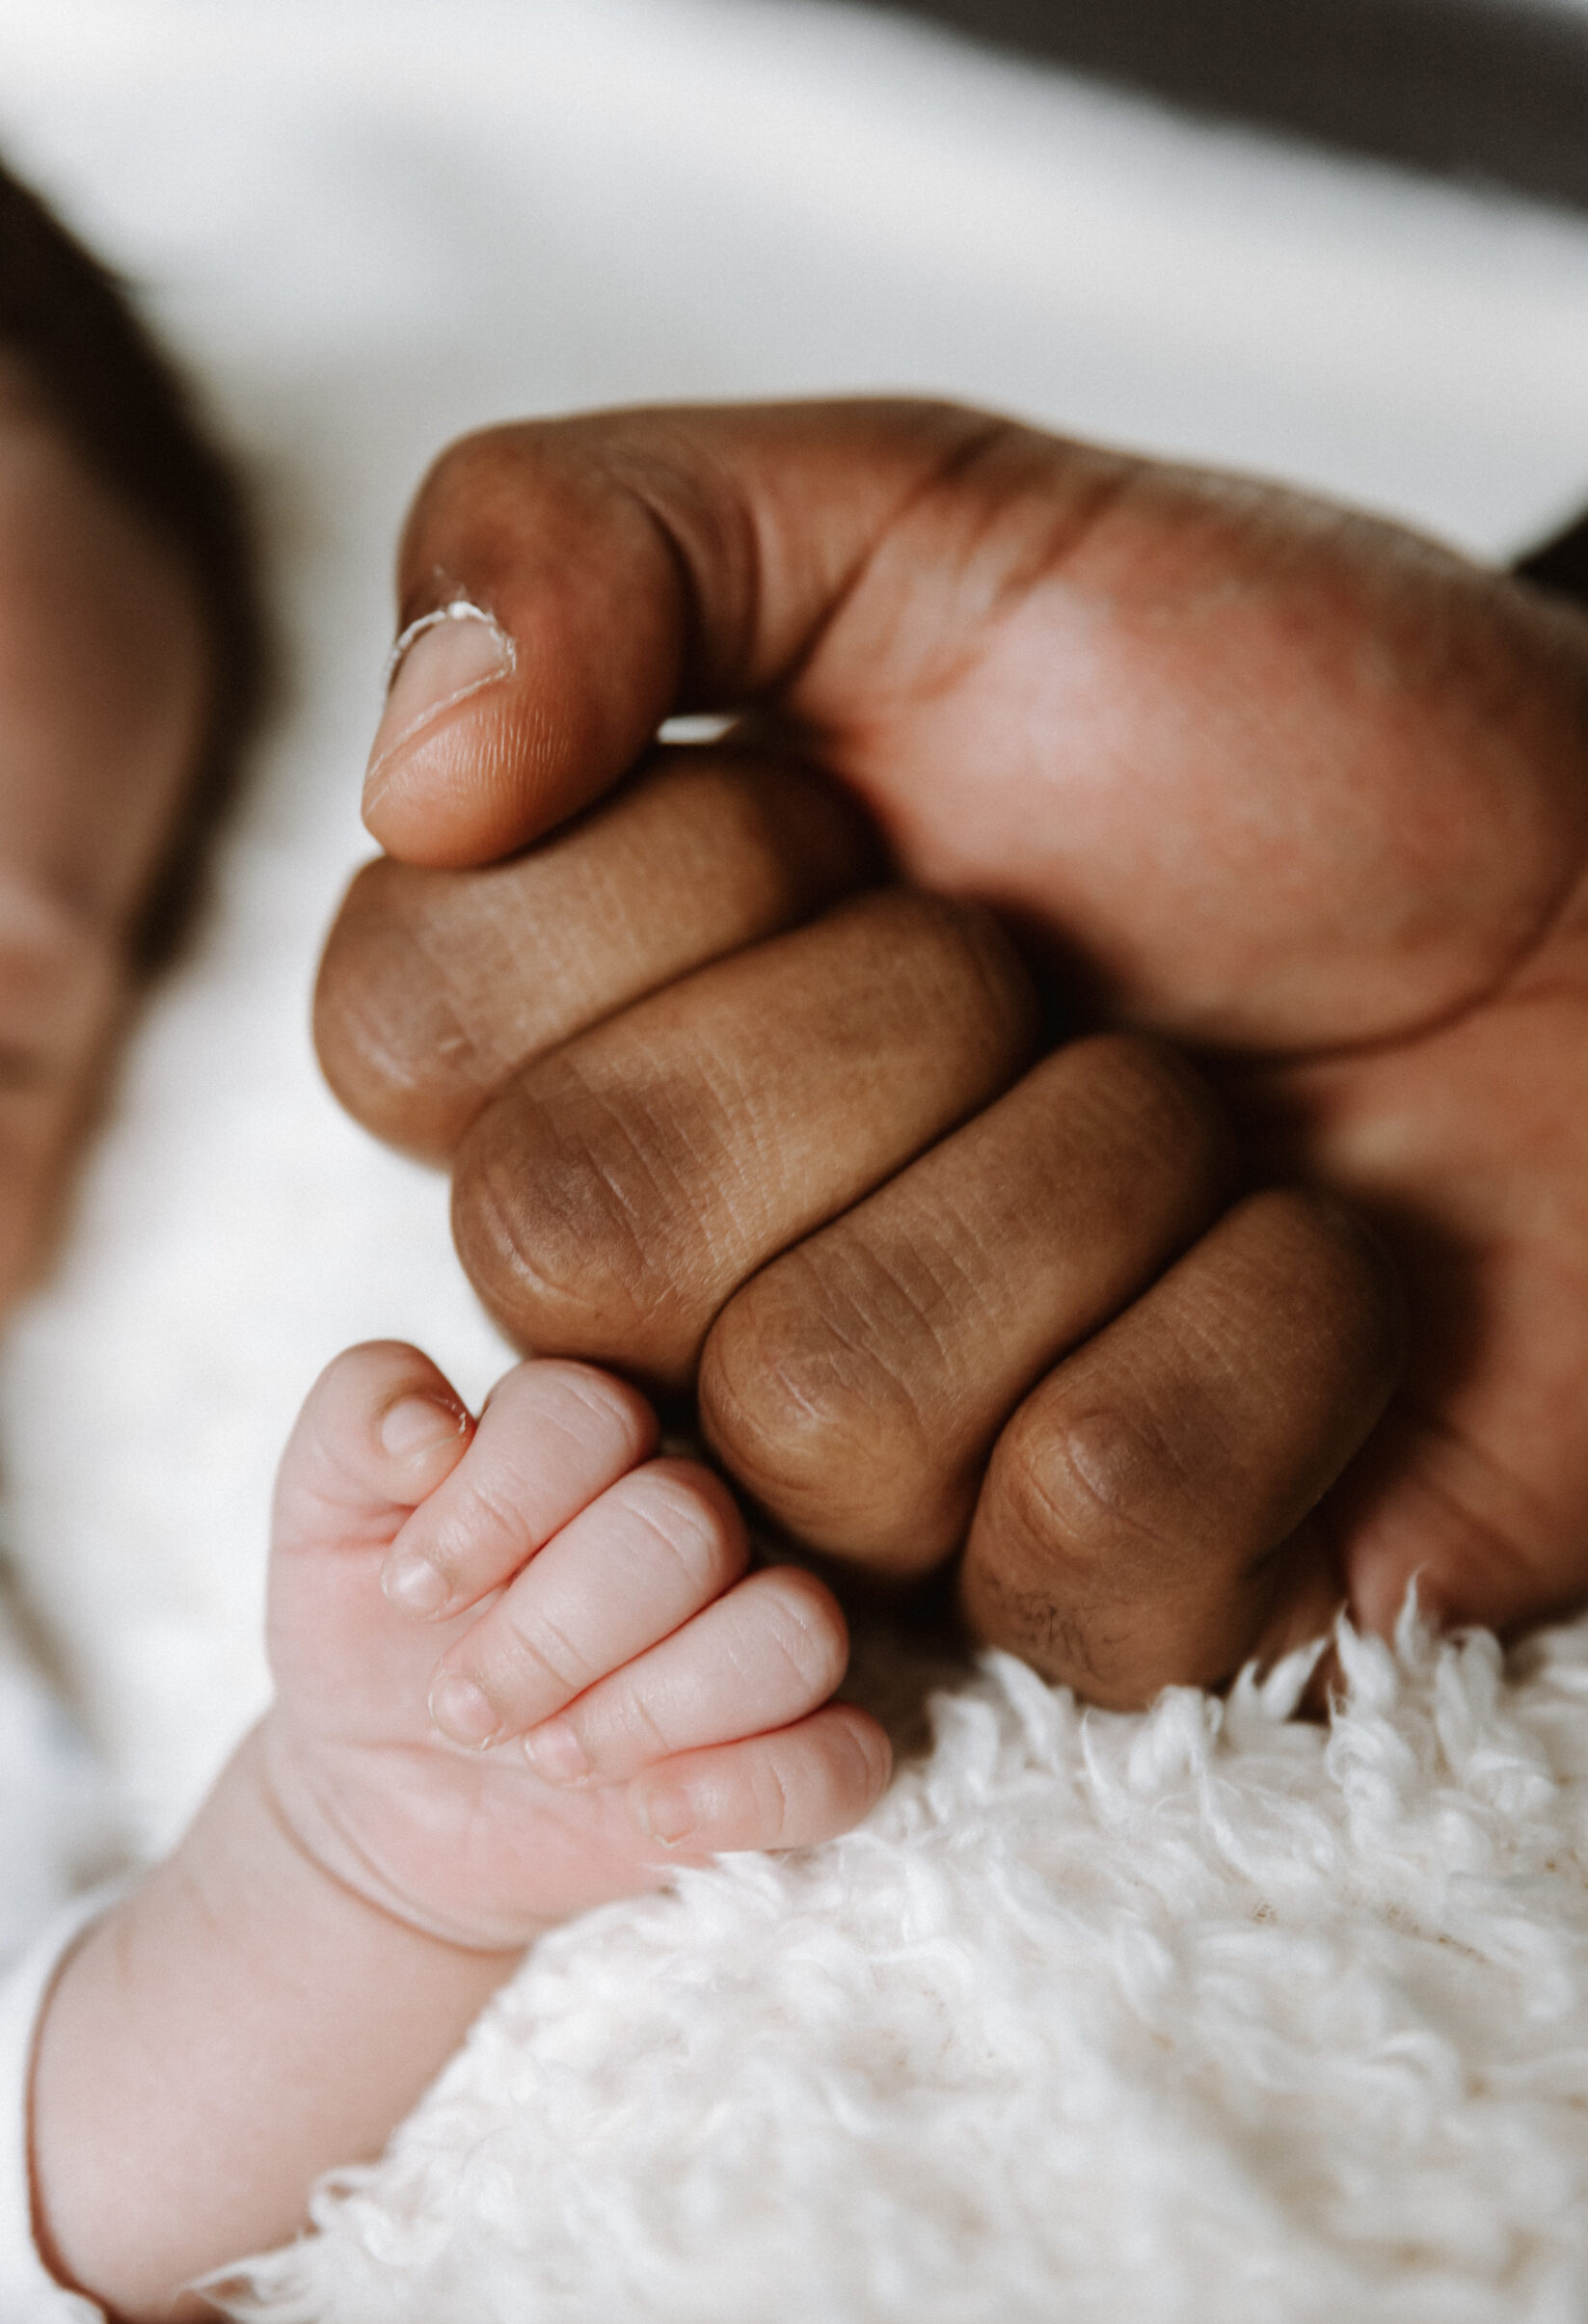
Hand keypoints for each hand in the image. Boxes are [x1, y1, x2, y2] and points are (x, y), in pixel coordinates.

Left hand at [264, 1342, 887, 1943]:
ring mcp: (752, 1639)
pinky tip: (650, 1815)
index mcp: (592, 1443)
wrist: (382, 1794)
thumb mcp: (319, 1518)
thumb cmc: (372, 1634)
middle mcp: (695, 1520)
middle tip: (464, 1705)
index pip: (589, 1412)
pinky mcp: (789, 1758)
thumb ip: (355, 1418)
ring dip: (652, 1706)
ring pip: (792, 1630)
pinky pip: (847, 1758)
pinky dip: (756, 1789)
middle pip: (686, 1525)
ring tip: (548, 1756)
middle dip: (552, 1633)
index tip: (408, 1591)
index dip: (498, 1501)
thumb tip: (431, 1427)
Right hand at [315, 401, 1587, 1693]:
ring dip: (1094, 1169)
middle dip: (897, 1020)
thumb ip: (604, 539)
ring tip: (1197, 1111)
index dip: (666, 884)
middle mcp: (690, 1283)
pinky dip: (1258, 1333)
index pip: (399, 1024)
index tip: (860, 806)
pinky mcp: (1088, 1614)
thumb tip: (409, 775)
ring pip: (824, 1401)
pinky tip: (1307, 1265)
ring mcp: (879, 1476)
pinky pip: (1071, 1520)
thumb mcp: (937, 527)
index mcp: (598, 1031)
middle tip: (1045, 962)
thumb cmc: (1286, 737)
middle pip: (578, 1232)